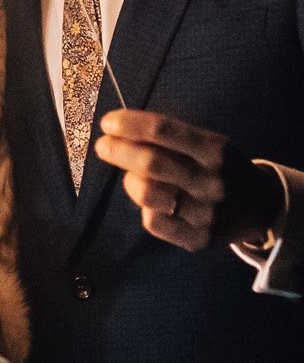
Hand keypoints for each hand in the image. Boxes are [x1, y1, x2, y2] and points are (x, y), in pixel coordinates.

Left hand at [93, 108, 282, 250]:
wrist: (258, 206)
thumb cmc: (220, 166)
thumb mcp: (208, 142)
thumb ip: (170, 138)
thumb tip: (119, 130)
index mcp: (215, 150)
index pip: (163, 131)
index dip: (130, 124)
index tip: (108, 122)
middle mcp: (212, 181)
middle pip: (151, 163)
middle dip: (118, 151)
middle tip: (103, 146)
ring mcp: (206, 213)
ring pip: (147, 194)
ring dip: (129, 180)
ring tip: (131, 175)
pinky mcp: (198, 239)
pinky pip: (153, 222)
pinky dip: (144, 207)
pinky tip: (151, 201)